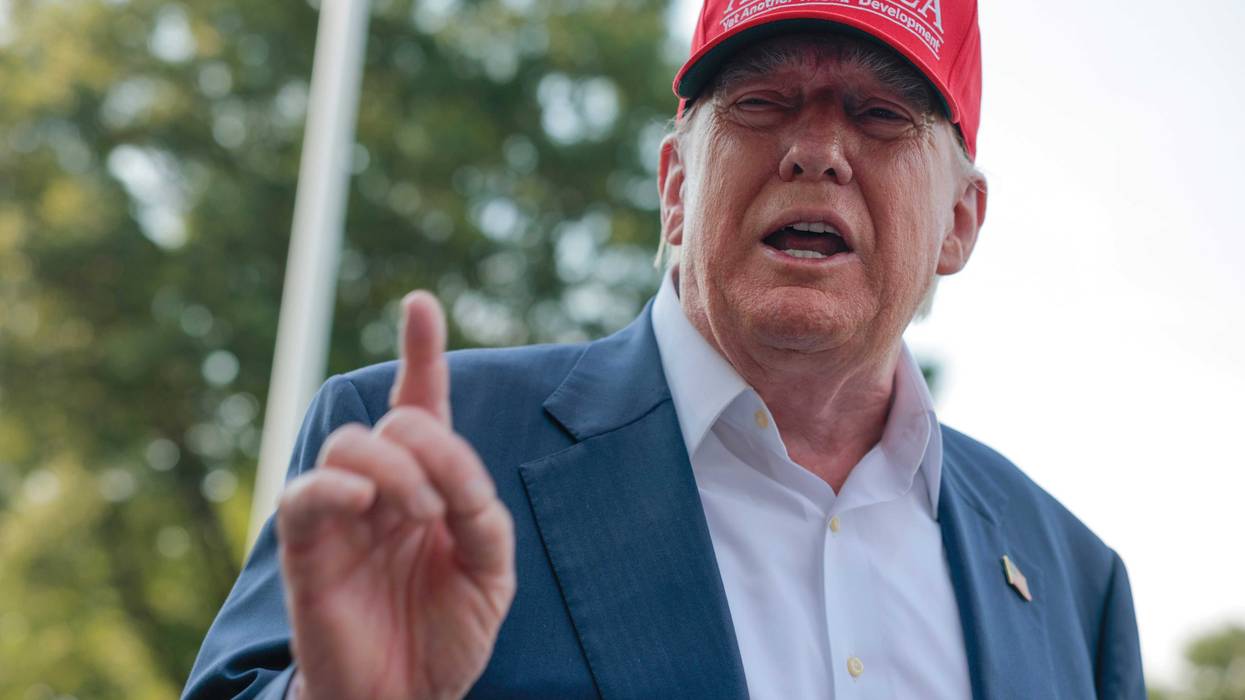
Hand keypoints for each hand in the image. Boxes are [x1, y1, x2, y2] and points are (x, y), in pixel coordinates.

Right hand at [277, 291, 515, 699]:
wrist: (410, 698)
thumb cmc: (448, 633)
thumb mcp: (490, 569)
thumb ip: (480, 511)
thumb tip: (449, 472)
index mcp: (429, 486)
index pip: (422, 407)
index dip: (422, 353)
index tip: (421, 303)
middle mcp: (383, 490)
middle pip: (391, 424)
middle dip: (426, 447)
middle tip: (444, 506)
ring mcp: (343, 515)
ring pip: (350, 444)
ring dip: (394, 468)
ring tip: (418, 515)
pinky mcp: (307, 548)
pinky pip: (306, 494)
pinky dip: (337, 487)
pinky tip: (365, 504)